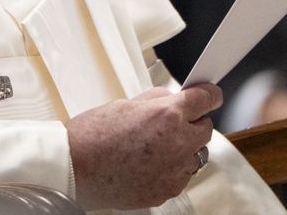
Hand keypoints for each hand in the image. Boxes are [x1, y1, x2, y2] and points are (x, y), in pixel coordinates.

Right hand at [66, 84, 221, 210]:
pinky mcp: (168, 190)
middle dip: (191, 124)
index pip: (207, 100)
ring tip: (154, 147)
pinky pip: (181, 176)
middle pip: (206, 130)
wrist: (76, 168)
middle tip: (170, 123)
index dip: (208, 95)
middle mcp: (178, 143)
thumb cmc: (93, 135)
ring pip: (195, 155)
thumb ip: (157, 100)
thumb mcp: (127, 103)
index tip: (210, 96)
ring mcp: (175, 170)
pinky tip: (148, 164)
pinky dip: (171, 169)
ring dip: (183, 148)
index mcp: (168, 115)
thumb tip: (174, 99)